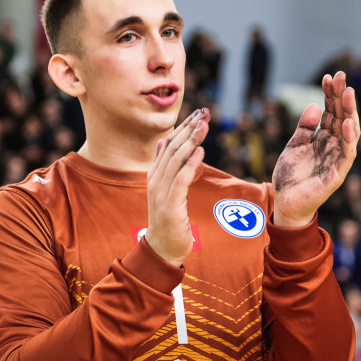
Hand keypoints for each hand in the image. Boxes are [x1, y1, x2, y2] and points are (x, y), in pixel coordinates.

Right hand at [146, 108, 208, 266]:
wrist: (162, 247)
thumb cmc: (168, 217)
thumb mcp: (166, 188)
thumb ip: (166, 166)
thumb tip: (164, 142)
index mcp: (155, 173)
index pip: (170, 144)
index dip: (184, 127)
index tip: (200, 113)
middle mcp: (155, 179)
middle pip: (173, 147)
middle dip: (189, 128)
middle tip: (205, 113)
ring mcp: (160, 192)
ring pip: (176, 160)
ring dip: (191, 141)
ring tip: (204, 126)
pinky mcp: (169, 205)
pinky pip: (180, 180)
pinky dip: (190, 164)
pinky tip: (200, 151)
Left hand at [272, 71, 359, 226]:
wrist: (285, 203)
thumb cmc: (291, 177)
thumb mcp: (294, 145)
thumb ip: (304, 127)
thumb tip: (315, 106)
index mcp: (323, 138)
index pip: (331, 112)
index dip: (330, 94)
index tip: (329, 76)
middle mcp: (333, 146)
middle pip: (341, 117)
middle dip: (342, 96)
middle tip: (341, 76)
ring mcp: (337, 159)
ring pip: (348, 132)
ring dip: (349, 111)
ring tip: (347, 92)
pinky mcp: (337, 174)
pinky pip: (346, 154)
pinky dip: (349, 138)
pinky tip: (347, 122)